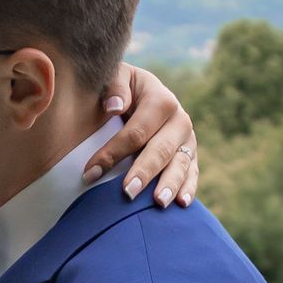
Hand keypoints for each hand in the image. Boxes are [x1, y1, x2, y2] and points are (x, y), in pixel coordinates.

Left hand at [88, 62, 198, 207]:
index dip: (113, 152)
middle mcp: (179, 120)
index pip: (136, 131)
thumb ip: (114, 86)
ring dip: (169, 184)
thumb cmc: (120, 89)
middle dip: (143, 172)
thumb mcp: (115, 77)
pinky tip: (181, 204)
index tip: (90, 173)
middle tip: (128, 192)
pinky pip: (192, 174)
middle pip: (160, 150)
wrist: (141, 94)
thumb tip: (114, 107)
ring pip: (179, 164)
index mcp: (161, 99)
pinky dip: (188, 189)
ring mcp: (187, 140)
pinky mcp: (190, 156)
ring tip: (158, 202)